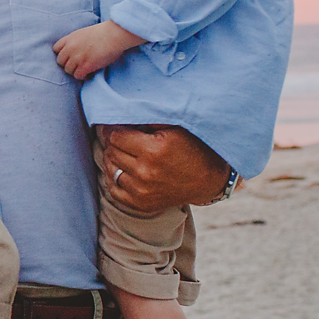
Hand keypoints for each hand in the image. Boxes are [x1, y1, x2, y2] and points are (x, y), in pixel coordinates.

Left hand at [53, 20, 144, 80]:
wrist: (114, 34)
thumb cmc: (105, 32)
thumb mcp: (84, 33)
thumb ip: (77, 41)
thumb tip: (77, 51)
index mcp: (70, 38)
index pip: (56, 49)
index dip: (62, 54)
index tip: (69, 57)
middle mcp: (70, 48)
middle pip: (60, 61)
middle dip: (68, 64)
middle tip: (78, 65)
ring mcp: (77, 57)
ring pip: (68, 70)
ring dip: (76, 71)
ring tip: (85, 70)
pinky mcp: (85, 66)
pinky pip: (78, 76)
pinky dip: (83, 76)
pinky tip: (90, 73)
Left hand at [98, 124, 230, 211]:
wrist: (207, 180)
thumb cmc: (192, 149)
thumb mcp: (175, 127)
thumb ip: (148, 120)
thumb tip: (122, 115)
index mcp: (154, 150)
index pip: (116, 137)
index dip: (114, 129)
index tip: (116, 127)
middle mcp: (145, 172)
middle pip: (112, 152)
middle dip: (114, 143)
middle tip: (120, 138)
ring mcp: (142, 190)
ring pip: (110, 170)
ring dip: (112, 159)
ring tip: (121, 152)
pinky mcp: (141, 204)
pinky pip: (113, 190)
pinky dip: (113, 179)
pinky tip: (120, 170)